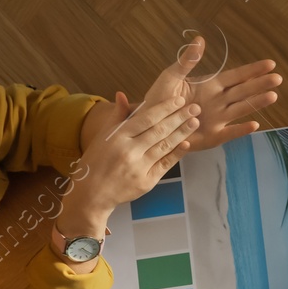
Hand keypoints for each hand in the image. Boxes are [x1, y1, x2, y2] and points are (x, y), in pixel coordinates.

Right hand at [63, 94, 200, 237]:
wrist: (92, 193)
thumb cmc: (96, 161)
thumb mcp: (102, 136)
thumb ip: (117, 116)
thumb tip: (122, 95)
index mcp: (118, 137)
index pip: (146, 119)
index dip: (164, 108)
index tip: (179, 100)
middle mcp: (129, 151)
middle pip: (159, 131)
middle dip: (179, 118)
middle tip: (195, 108)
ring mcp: (139, 167)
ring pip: (164, 146)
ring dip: (182, 133)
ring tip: (195, 122)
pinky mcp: (147, 181)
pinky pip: (165, 164)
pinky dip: (177, 153)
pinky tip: (187, 143)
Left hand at [140, 35, 279, 150]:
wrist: (150, 125)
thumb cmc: (159, 99)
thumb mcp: (170, 76)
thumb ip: (186, 61)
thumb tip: (200, 40)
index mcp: (210, 86)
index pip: (236, 76)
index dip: (252, 70)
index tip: (270, 64)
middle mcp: (219, 102)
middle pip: (244, 91)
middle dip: (260, 84)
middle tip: (277, 78)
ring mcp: (218, 119)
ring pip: (241, 109)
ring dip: (257, 103)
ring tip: (273, 96)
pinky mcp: (213, 136)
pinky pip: (230, 133)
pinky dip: (241, 129)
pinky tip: (254, 124)